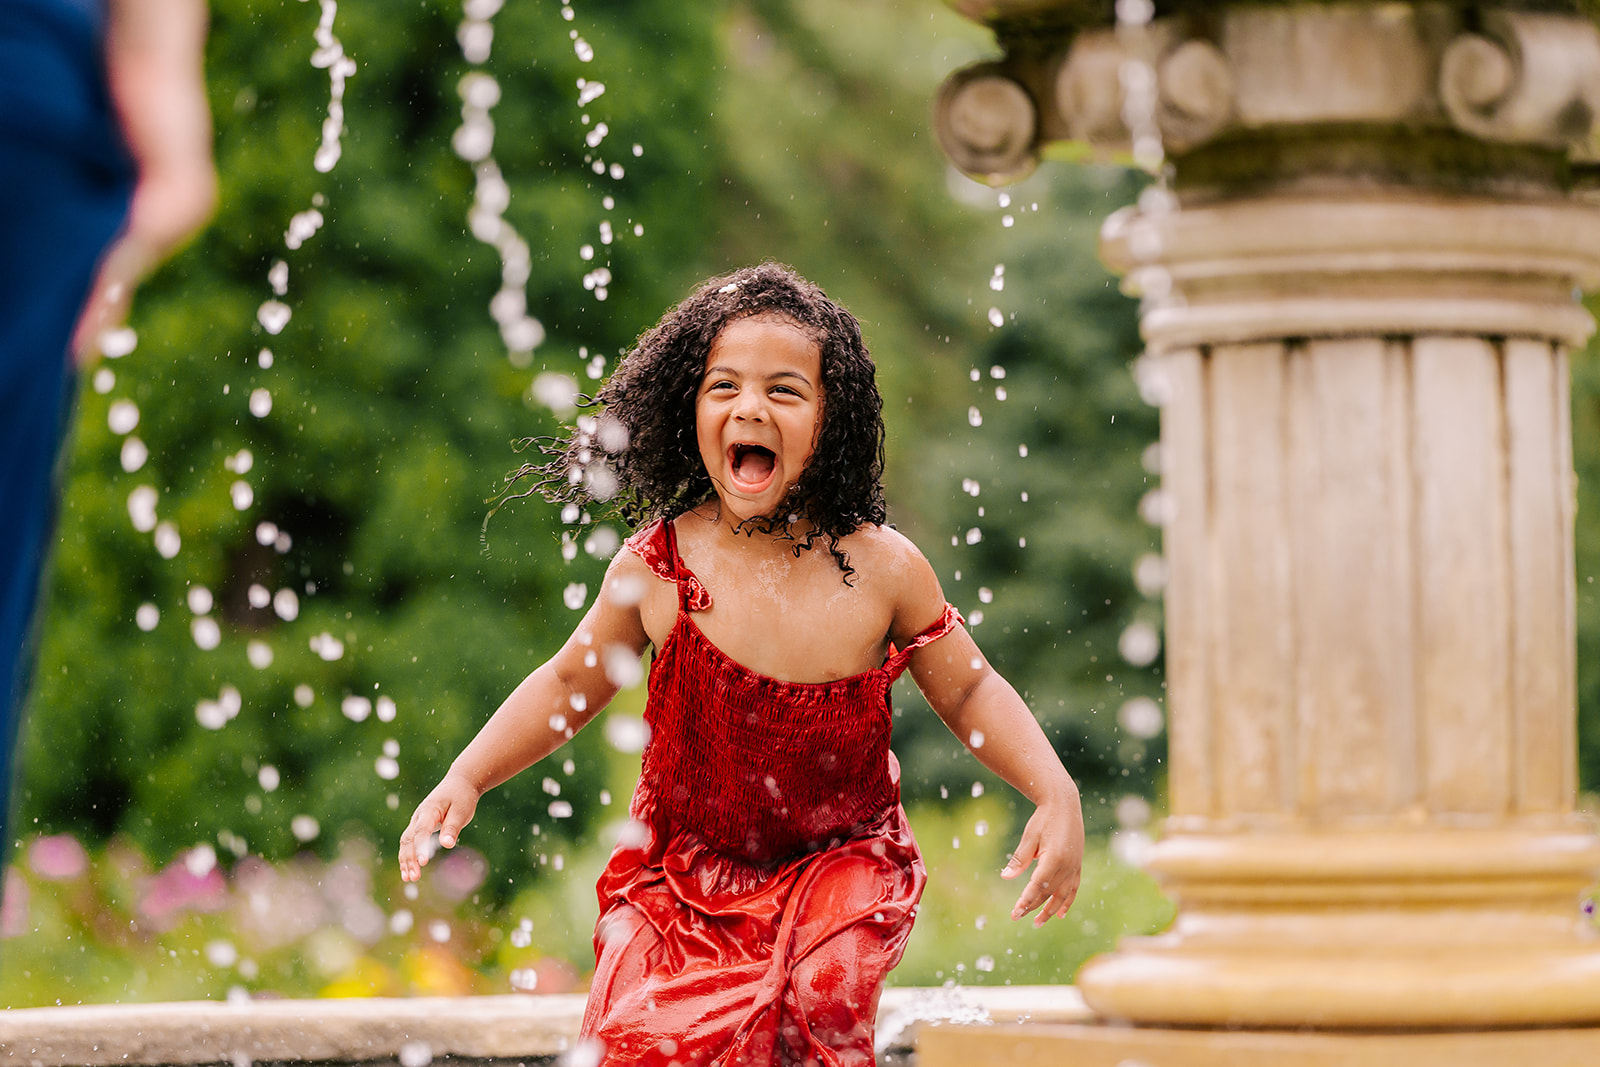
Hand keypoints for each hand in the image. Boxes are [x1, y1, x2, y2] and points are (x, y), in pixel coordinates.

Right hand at [397, 772, 481, 881]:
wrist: (459, 782)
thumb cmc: (462, 796)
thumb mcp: (462, 810)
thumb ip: (453, 827)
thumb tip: (447, 844)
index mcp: (429, 810)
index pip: (422, 831)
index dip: (421, 847)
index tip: (423, 863)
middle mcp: (419, 816)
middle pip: (409, 839)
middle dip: (410, 858)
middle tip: (413, 877)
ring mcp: (417, 821)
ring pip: (407, 842)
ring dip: (406, 860)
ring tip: (408, 878)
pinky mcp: (420, 826)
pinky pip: (410, 842)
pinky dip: (408, 855)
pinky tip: (410, 870)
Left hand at [1001, 791, 1084, 926]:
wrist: (1064, 804)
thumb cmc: (1043, 819)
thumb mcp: (1029, 837)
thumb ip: (1019, 859)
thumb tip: (1005, 877)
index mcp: (1054, 858)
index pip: (1038, 886)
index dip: (1026, 901)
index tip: (1015, 912)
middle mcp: (1067, 865)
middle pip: (1048, 892)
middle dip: (1032, 906)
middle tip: (1017, 917)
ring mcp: (1075, 866)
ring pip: (1063, 895)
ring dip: (1050, 910)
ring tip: (1038, 923)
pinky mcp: (1078, 865)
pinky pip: (1074, 888)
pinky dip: (1067, 902)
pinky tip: (1060, 914)